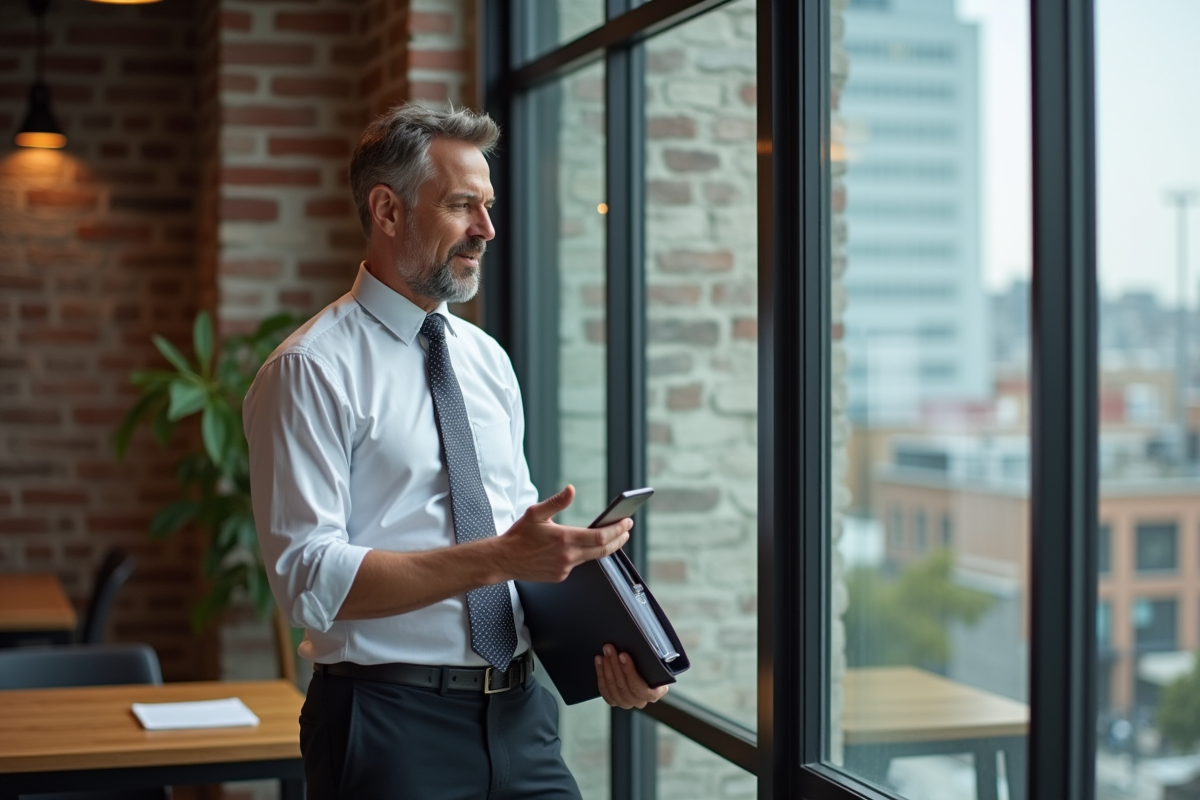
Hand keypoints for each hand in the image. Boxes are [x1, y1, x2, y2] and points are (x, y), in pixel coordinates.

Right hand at [494, 485, 630, 582]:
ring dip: (604, 547)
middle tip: (627, 529)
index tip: (626, 522)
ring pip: (592, 557)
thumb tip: (571, 489)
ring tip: (612, 536)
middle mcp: (567, 556)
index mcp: (564, 538)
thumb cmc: (519, 535)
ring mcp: (565, 568)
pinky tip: (583, 546)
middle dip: (619, 539)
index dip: (617, 530)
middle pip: (603, 550)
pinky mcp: (560, 575)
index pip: (600, 537)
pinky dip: (584, 554)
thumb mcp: (535, 513)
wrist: (504, 559)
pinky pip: (577, 564)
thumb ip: (556, 502)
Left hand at [595, 644, 669, 708]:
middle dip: (615, 666)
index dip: (630, 672)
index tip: (623, 655)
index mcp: (655, 693)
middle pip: (624, 688)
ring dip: (606, 670)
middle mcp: (641, 701)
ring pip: (613, 690)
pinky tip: (599, 662)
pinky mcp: (615, 700)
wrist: (648, 669)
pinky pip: (605, 691)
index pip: (641, 688)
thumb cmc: (653, 665)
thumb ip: (651, 659)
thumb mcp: (657, 662)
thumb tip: (640, 646)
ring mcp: (627, 702)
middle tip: (610, 650)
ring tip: (604, 654)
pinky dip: (601, 676)